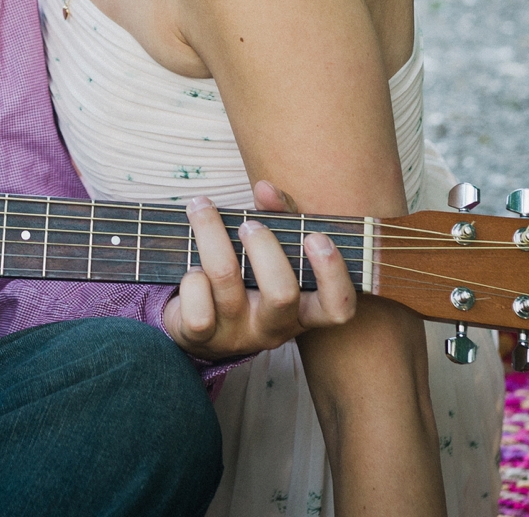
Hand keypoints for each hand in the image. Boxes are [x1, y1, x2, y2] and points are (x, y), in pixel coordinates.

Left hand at [162, 179, 356, 358]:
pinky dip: (192, 281)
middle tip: (249, 225)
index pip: (336, 308)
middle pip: (282, 294)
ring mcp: (238, 335)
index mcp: (302, 310)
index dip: (331, 274)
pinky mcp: (203, 339)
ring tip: (202, 211)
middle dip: (264, 248)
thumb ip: (276, 217)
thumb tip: (266, 189)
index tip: (314, 237)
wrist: (197, 322)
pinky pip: (197, 312)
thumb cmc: (245, 276)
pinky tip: (191, 268)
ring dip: (212, 237)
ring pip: (227, 282)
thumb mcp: (267, 249)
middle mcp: (274, 327)